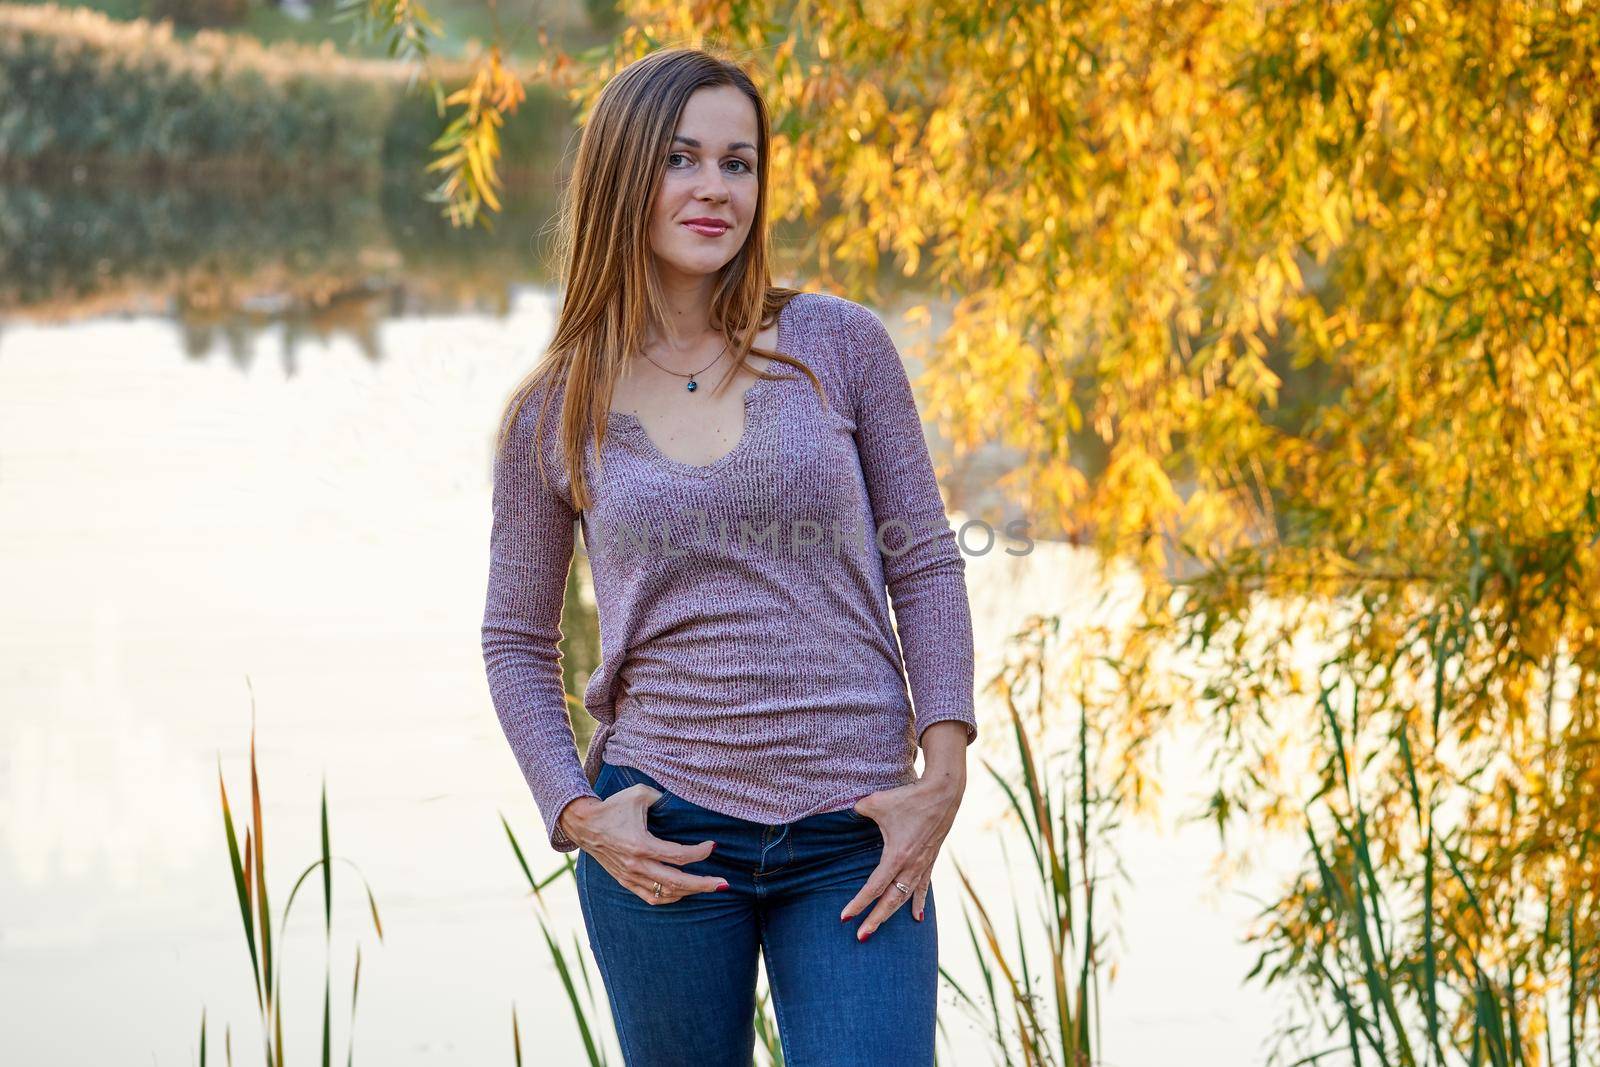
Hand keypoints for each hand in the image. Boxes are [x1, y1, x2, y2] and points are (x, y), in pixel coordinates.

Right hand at [559, 785, 726, 904]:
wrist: (583, 824)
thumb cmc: (613, 807)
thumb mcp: (639, 794)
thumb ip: (662, 798)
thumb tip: (681, 804)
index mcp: (641, 845)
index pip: (679, 856)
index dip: (700, 853)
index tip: (713, 845)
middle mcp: (636, 865)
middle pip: (677, 882)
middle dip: (704, 884)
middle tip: (725, 884)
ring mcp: (630, 876)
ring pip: (665, 894)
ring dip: (689, 892)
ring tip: (708, 887)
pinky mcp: (625, 881)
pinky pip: (650, 897)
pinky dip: (669, 897)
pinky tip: (683, 892)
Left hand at [839, 771, 964, 938]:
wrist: (943, 793)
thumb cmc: (909, 797)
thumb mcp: (876, 802)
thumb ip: (858, 810)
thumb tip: (849, 811)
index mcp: (896, 856)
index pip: (873, 888)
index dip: (858, 904)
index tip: (844, 917)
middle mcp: (910, 866)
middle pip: (890, 901)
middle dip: (875, 920)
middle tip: (860, 937)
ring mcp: (922, 865)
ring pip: (905, 897)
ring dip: (892, 914)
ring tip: (878, 928)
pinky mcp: (930, 860)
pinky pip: (923, 887)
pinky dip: (918, 903)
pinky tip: (918, 919)